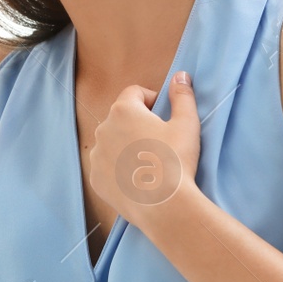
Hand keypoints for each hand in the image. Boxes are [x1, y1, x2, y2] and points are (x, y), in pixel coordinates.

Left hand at [84, 72, 203, 231]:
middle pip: (122, 117)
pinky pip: (107, 166)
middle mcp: (103, 128)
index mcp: (123, 110)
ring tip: (149, 163)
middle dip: (138, 124)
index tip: (164, 116)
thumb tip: (180, 76)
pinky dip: (118, 169)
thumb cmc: (176, 161)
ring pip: (112, 142)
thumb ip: (182, 96)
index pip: (135, 93)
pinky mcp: (96, 179)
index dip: (152, 100)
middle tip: (160, 142)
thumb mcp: (187, 124)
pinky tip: (138, 179)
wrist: (164, 205)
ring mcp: (97, 155)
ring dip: (126, 146)